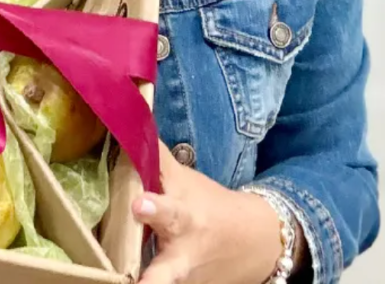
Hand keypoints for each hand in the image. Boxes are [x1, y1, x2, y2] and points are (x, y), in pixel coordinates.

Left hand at [131, 143, 294, 283]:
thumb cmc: (208, 204)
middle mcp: (181, 255)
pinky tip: (127, 283)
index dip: (154, 209)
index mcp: (184, 218)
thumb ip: (155, 158)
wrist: (257, 242)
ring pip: (163, 283)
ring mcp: (181, 280)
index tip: (139, 206)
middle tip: (139, 277)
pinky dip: (150, 283)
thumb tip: (126, 118)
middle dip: (153, 277)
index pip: (169, 211)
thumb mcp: (185, 180)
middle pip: (165, 271)